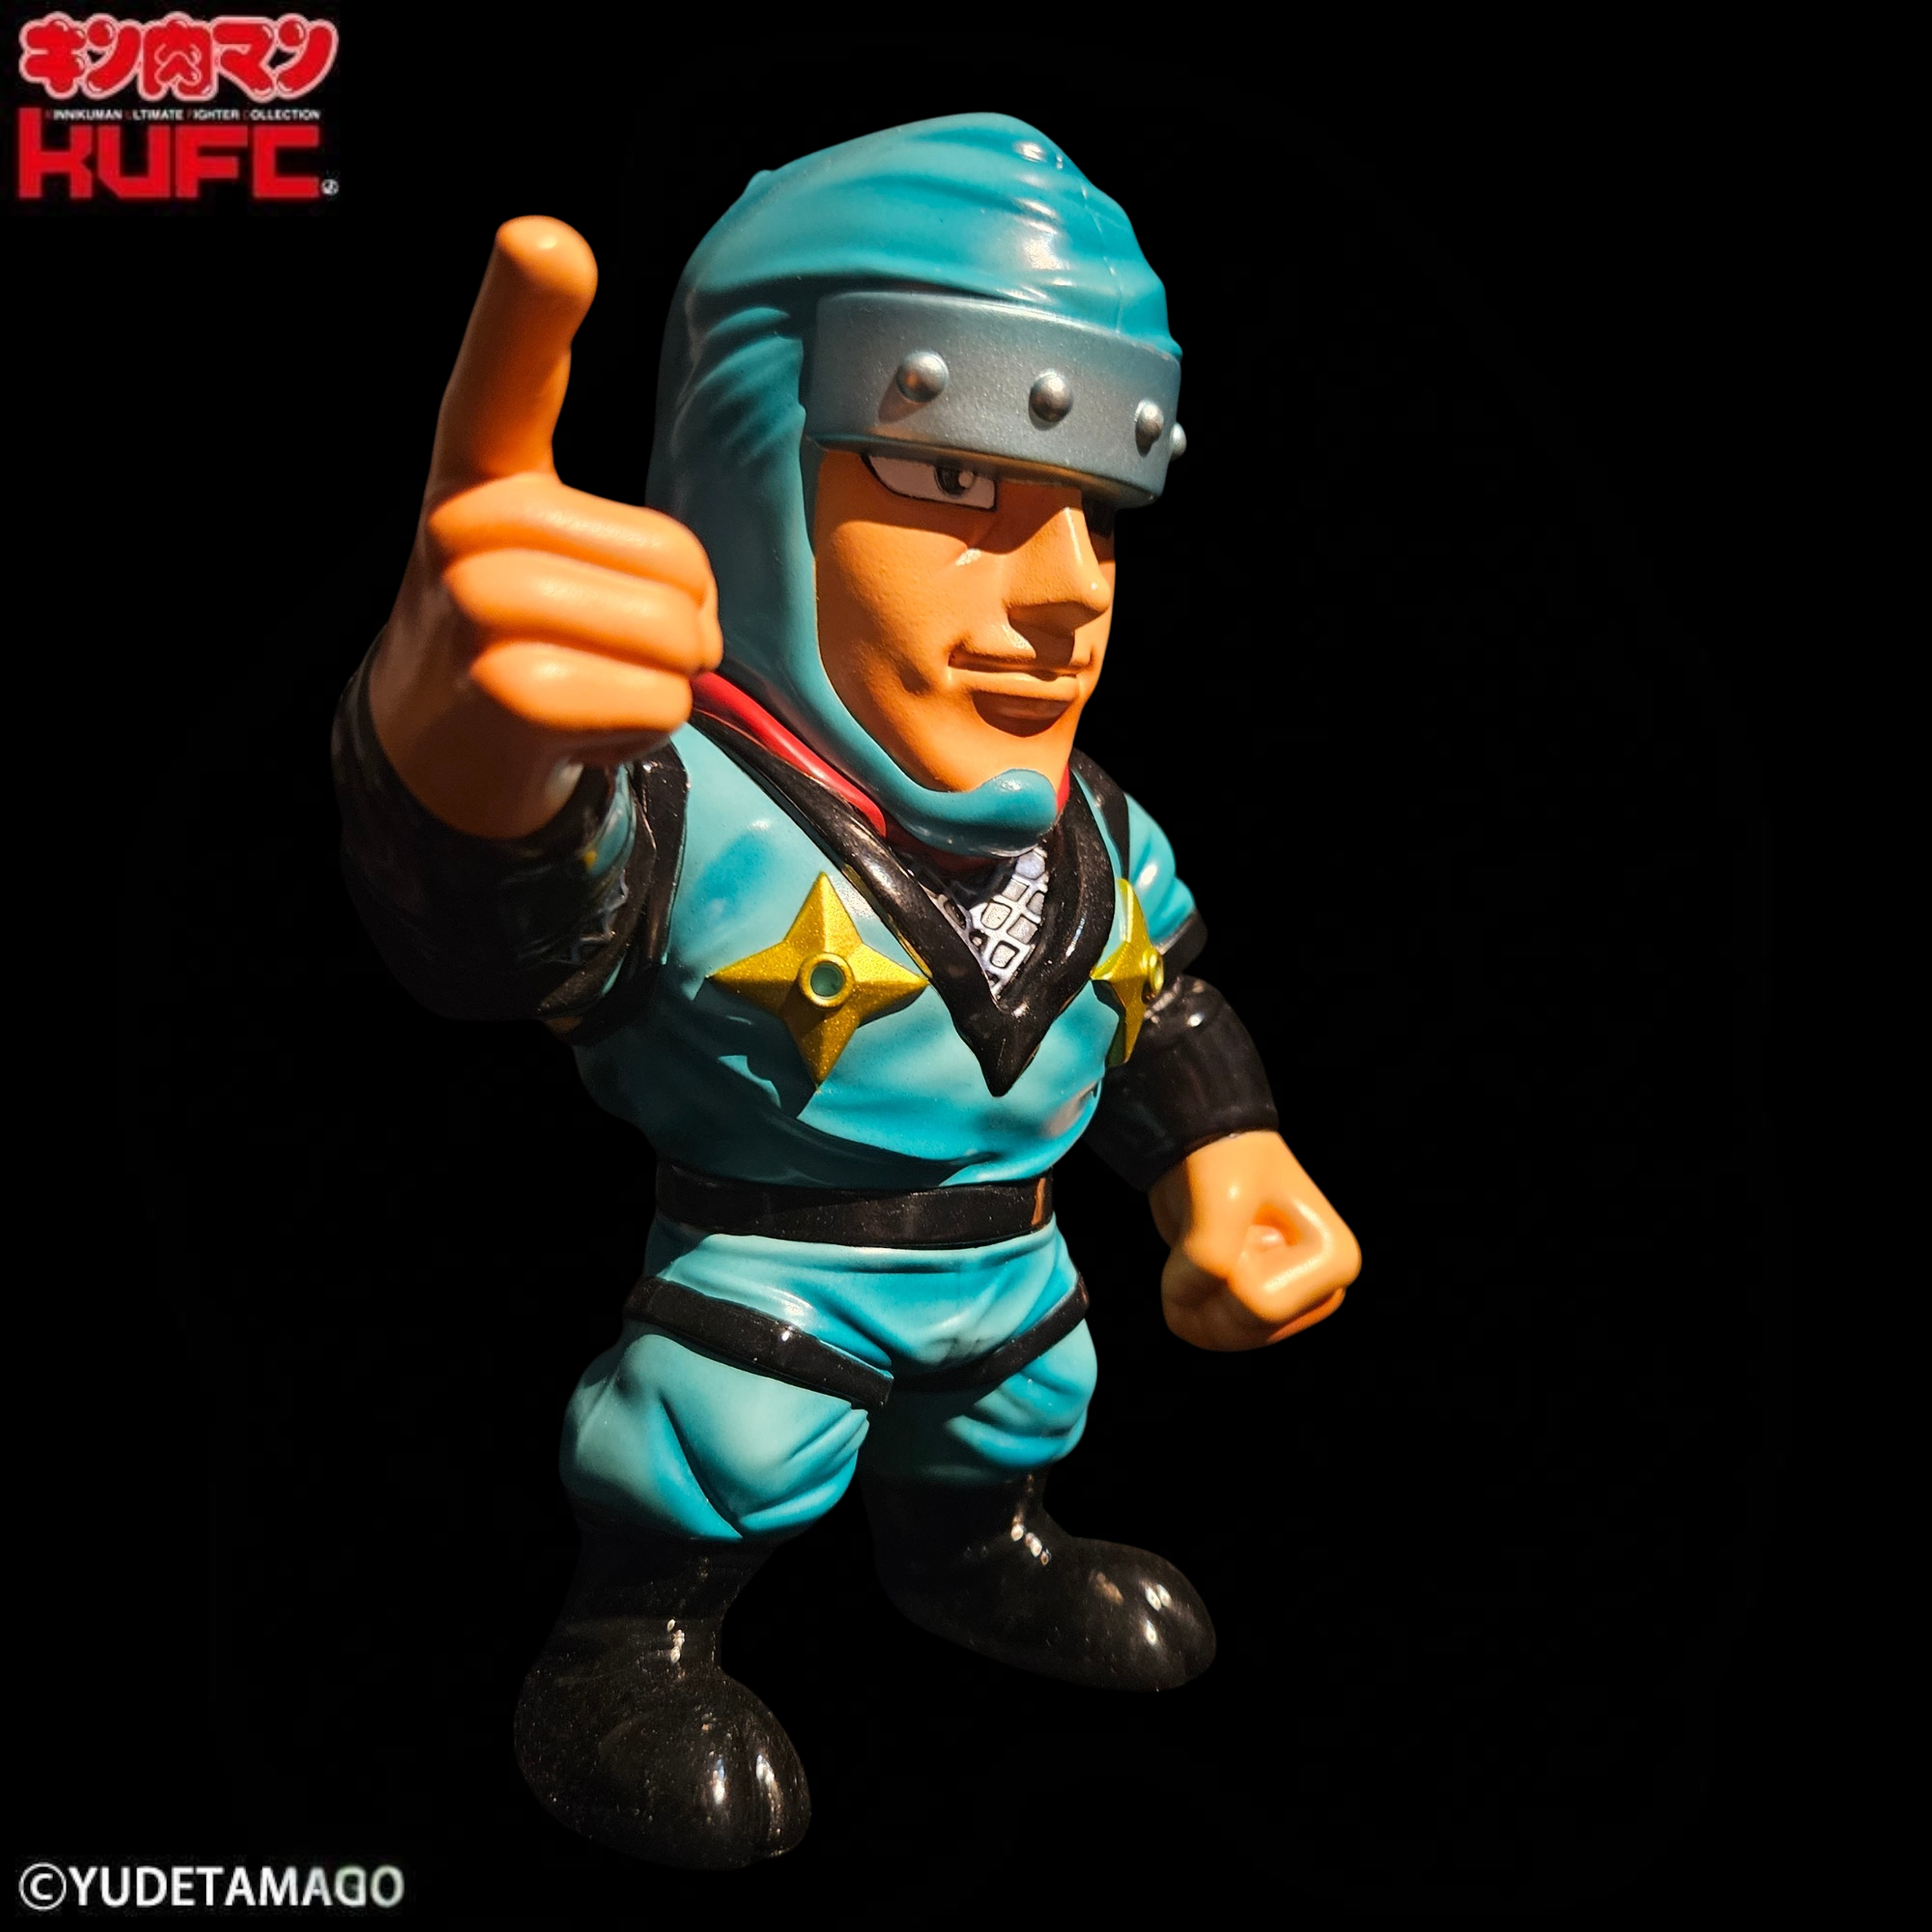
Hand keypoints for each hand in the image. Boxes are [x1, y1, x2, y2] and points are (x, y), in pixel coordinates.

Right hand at [367, 217, 722, 838]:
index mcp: (482, 469)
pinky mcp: (507, 692)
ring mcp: (475, 607)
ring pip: (677, 638)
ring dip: (665, 679)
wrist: (445, 746)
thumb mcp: (550, 548)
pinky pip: (659, 703)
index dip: (525, 308)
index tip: (543, 239)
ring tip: (590, 684)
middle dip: (680, 624)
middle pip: (680, 566)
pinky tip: (578, 728)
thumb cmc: (527, 633)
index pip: (502, 377)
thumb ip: (629, 534)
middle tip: (600, 645)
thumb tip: (693, 624)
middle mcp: (464, 524)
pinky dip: (644, 730)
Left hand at [1148, 1131, 1361, 1350]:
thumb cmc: (1225, 1162)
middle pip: (1242, 1328)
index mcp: (1335, 1262)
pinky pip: (1203, 1332)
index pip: (1259, 1306)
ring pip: (1218, 1336)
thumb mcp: (1218, 1197)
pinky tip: (1197, 1260)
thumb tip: (1184, 1304)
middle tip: (1218, 1229)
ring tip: (1204, 1243)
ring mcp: (1287, 1306)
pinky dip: (1183, 1298)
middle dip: (1207, 1284)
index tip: (1239, 1219)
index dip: (1225, 1267)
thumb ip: (1208, 1256)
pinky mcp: (1254, 1310)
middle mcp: (1319, 1291)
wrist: (1203, 1146)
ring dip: (1190, 1292)